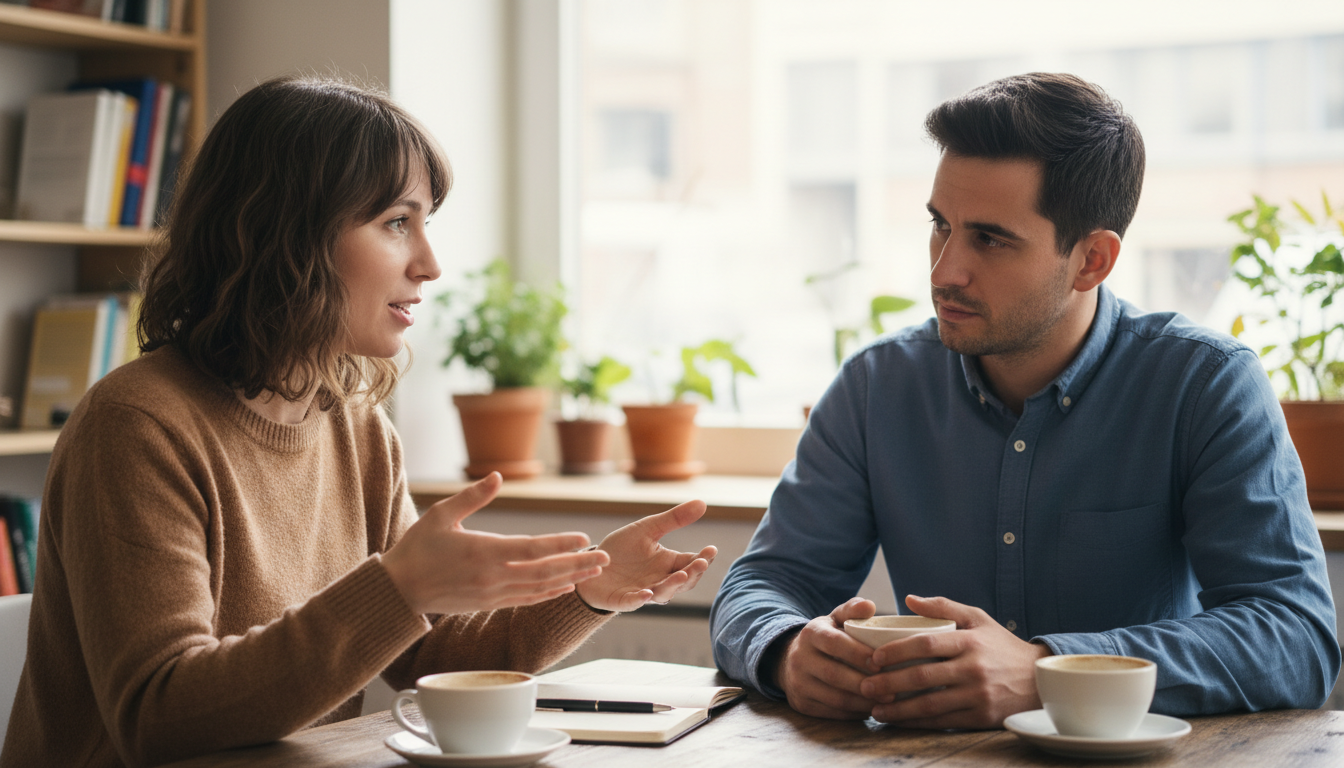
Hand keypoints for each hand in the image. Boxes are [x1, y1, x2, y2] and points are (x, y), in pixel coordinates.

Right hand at [381, 473, 610, 615]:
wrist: (399, 590)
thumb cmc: (418, 548)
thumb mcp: (441, 515)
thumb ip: (473, 497)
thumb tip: (497, 476)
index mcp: (483, 552)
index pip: (532, 549)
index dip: (560, 544)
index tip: (583, 538)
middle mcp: (492, 576)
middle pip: (544, 571)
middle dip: (577, 564)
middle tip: (604, 557)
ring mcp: (492, 594)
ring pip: (539, 588)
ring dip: (568, 579)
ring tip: (593, 571)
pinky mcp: (488, 604)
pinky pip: (526, 599)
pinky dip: (548, 593)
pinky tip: (564, 587)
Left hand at [574, 500, 717, 611]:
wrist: (592, 563)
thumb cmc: (622, 548)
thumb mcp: (648, 528)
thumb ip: (674, 519)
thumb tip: (703, 503)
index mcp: (668, 562)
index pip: (692, 562)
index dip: (704, 558)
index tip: (712, 549)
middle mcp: (660, 579)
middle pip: (683, 581)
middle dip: (693, 573)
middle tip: (702, 562)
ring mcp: (643, 591)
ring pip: (663, 593)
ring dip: (673, 586)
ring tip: (681, 575)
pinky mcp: (623, 600)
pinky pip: (634, 602)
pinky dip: (641, 599)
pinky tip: (647, 593)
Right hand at [774, 598, 881, 719]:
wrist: (792, 660)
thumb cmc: (826, 638)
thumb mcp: (835, 619)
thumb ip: (852, 610)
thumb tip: (869, 606)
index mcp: (811, 633)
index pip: (834, 643)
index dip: (858, 654)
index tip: (881, 662)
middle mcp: (800, 658)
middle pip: (834, 674)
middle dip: (864, 683)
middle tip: (891, 688)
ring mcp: (798, 684)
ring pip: (834, 698)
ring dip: (863, 702)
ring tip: (886, 701)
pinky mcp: (802, 704)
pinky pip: (832, 713)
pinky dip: (855, 713)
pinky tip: (871, 708)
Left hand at [861, 595, 1049, 728]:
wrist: (1039, 680)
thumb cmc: (1001, 646)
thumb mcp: (978, 619)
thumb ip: (943, 606)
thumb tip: (909, 599)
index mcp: (969, 641)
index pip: (925, 643)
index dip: (896, 651)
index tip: (873, 658)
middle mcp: (973, 668)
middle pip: (922, 676)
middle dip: (889, 684)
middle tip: (865, 686)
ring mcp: (977, 694)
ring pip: (930, 704)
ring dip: (898, 710)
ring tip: (875, 710)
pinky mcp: (981, 716)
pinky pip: (943, 722)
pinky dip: (918, 723)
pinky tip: (900, 721)